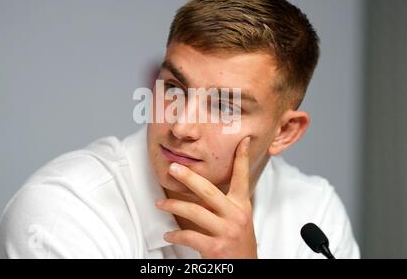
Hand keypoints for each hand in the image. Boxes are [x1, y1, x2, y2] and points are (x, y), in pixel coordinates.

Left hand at [155, 136, 257, 257]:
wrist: (247, 268)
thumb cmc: (239, 243)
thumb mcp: (239, 219)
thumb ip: (224, 203)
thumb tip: (201, 188)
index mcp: (242, 205)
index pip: (242, 177)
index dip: (241, 158)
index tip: (241, 140)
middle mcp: (236, 215)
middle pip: (209, 191)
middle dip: (188, 177)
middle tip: (173, 168)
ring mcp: (227, 231)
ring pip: (194, 212)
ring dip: (173, 206)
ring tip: (160, 204)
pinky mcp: (216, 247)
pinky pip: (190, 236)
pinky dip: (176, 234)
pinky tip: (168, 234)